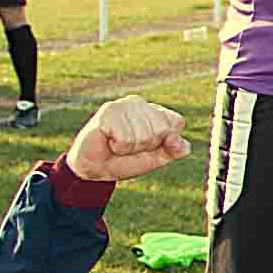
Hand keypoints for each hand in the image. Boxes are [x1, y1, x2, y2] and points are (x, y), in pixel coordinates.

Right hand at [65, 94, 190, 181]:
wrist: (95, 169)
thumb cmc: (125, 159)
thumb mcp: (156, 158)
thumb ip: (175, 150)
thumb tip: (177, 139)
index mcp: (154, 111)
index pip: (176, 122)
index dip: (165, 141)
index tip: (148, 146)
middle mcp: (139, 103)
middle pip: (161, 129)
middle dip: (146, 146)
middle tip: (130, 147)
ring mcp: (123, 105)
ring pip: (144, 135)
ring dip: (131, 148)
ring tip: (118, 144)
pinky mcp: (108, 111)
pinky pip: (127, 138)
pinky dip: (119, 147)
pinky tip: (109, 141)